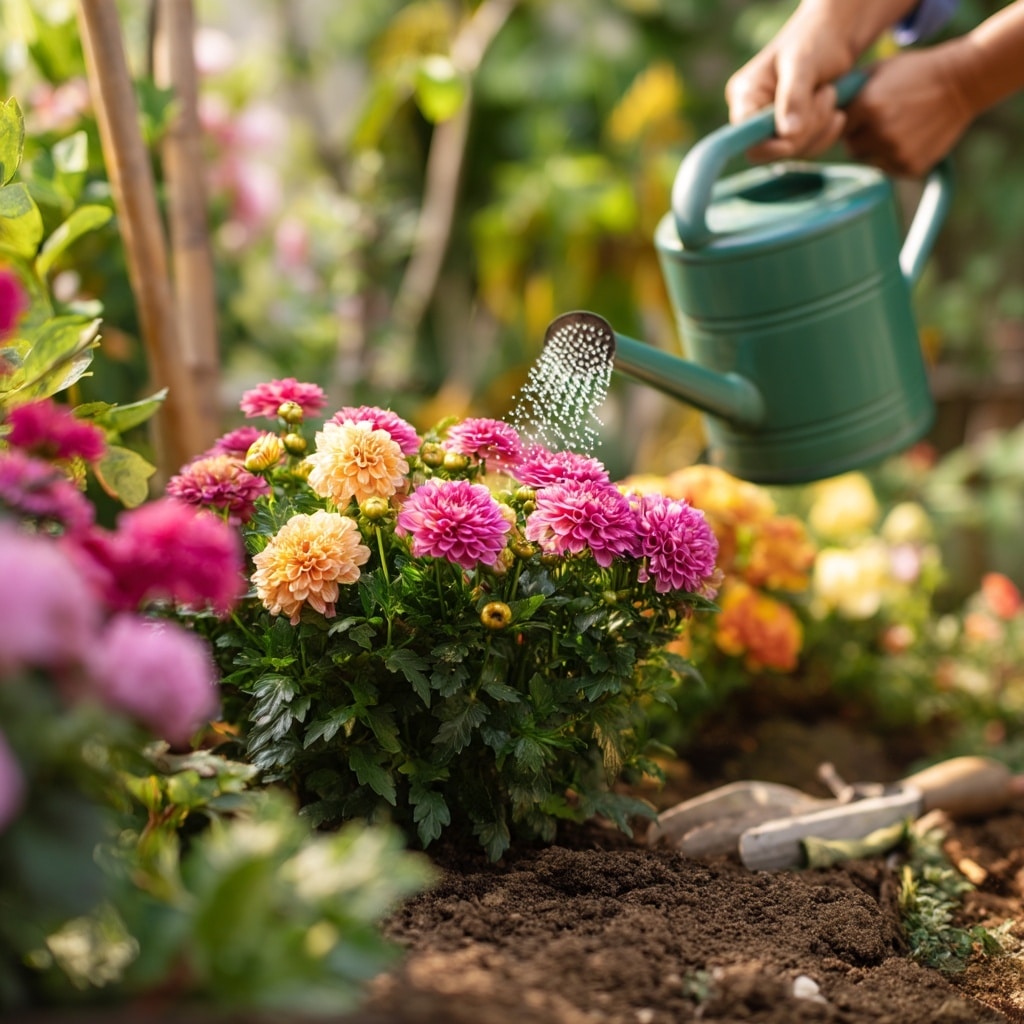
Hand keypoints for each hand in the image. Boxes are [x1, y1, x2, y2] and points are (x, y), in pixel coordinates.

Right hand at [725, 2, 858, 161]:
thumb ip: (794, 98)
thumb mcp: (804, 63)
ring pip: (793, 150)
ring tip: (831, 93)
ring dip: (819, 127)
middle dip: (804, 129)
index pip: (744, 136)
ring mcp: (772, 126)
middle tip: (826, 94)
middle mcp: (752, 114)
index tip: (795, 134)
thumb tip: (788, 136)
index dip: (768, 144)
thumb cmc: (816, 39)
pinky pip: (807, 150)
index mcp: (745, 95)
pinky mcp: (792, 133)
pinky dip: (825, 134)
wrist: (837, 35)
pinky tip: (837, 113)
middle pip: (770, 148)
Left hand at [843, 45, 975, 175]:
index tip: (859, 115)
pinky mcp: (911, 167)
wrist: (963, 81)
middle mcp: (878, 133)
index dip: (846, 122)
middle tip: (882, 122)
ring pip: (869, 161)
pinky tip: (912, 138)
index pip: (836, 129)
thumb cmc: (915, 72)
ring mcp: (895, 152)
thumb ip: (848, 92)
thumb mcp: (877, 72)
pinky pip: (890, 169)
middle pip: (851, 148)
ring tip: (898, 129)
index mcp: (866, 107)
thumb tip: (818, 111)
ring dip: (877, 150)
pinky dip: (896, 159)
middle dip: (860, 138)